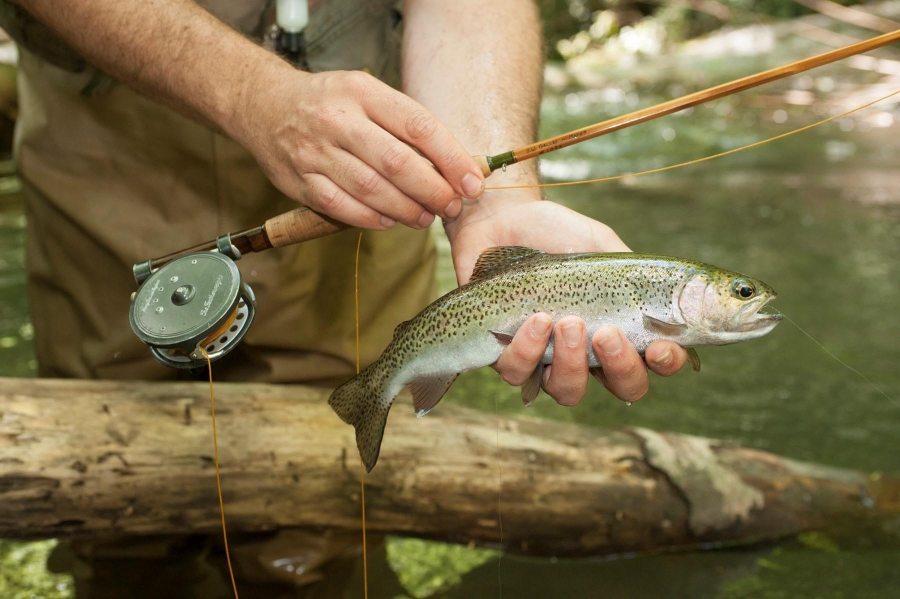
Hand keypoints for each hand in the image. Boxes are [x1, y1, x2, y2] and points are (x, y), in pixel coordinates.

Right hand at [235, 68, 485, 229]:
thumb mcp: (368, 96)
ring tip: (425, 218)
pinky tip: (388, 221)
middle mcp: (338, 120)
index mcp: (363, 93)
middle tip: (452, 206)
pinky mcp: (299, 180)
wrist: (264, 105)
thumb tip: (454, 165)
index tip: (472, 182)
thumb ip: (405, 126)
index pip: (419, 127)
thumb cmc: (330, 104)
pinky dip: (370, 218)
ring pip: (371, 189)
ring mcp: (315, 152)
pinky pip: (341, 206)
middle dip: (433, 191)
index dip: (452, 159)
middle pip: (397, 163)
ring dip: (406, 210)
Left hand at [445, 198, 688, 404]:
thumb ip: (631, 273)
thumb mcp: (601, 246)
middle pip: (622, 388)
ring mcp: (547, 359)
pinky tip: (534, 320)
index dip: (665, 364)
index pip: (655, 360)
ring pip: (568, 391)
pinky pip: (520, 373)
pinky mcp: (507, 355)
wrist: (501, 220)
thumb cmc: (554, 233)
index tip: (658, 348)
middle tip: (607, 335)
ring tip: (567, 322)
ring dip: (572, 363)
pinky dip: (528, 350)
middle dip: (620, 368)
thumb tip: (659, 298)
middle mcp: (589, 352)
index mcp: (621, 326)